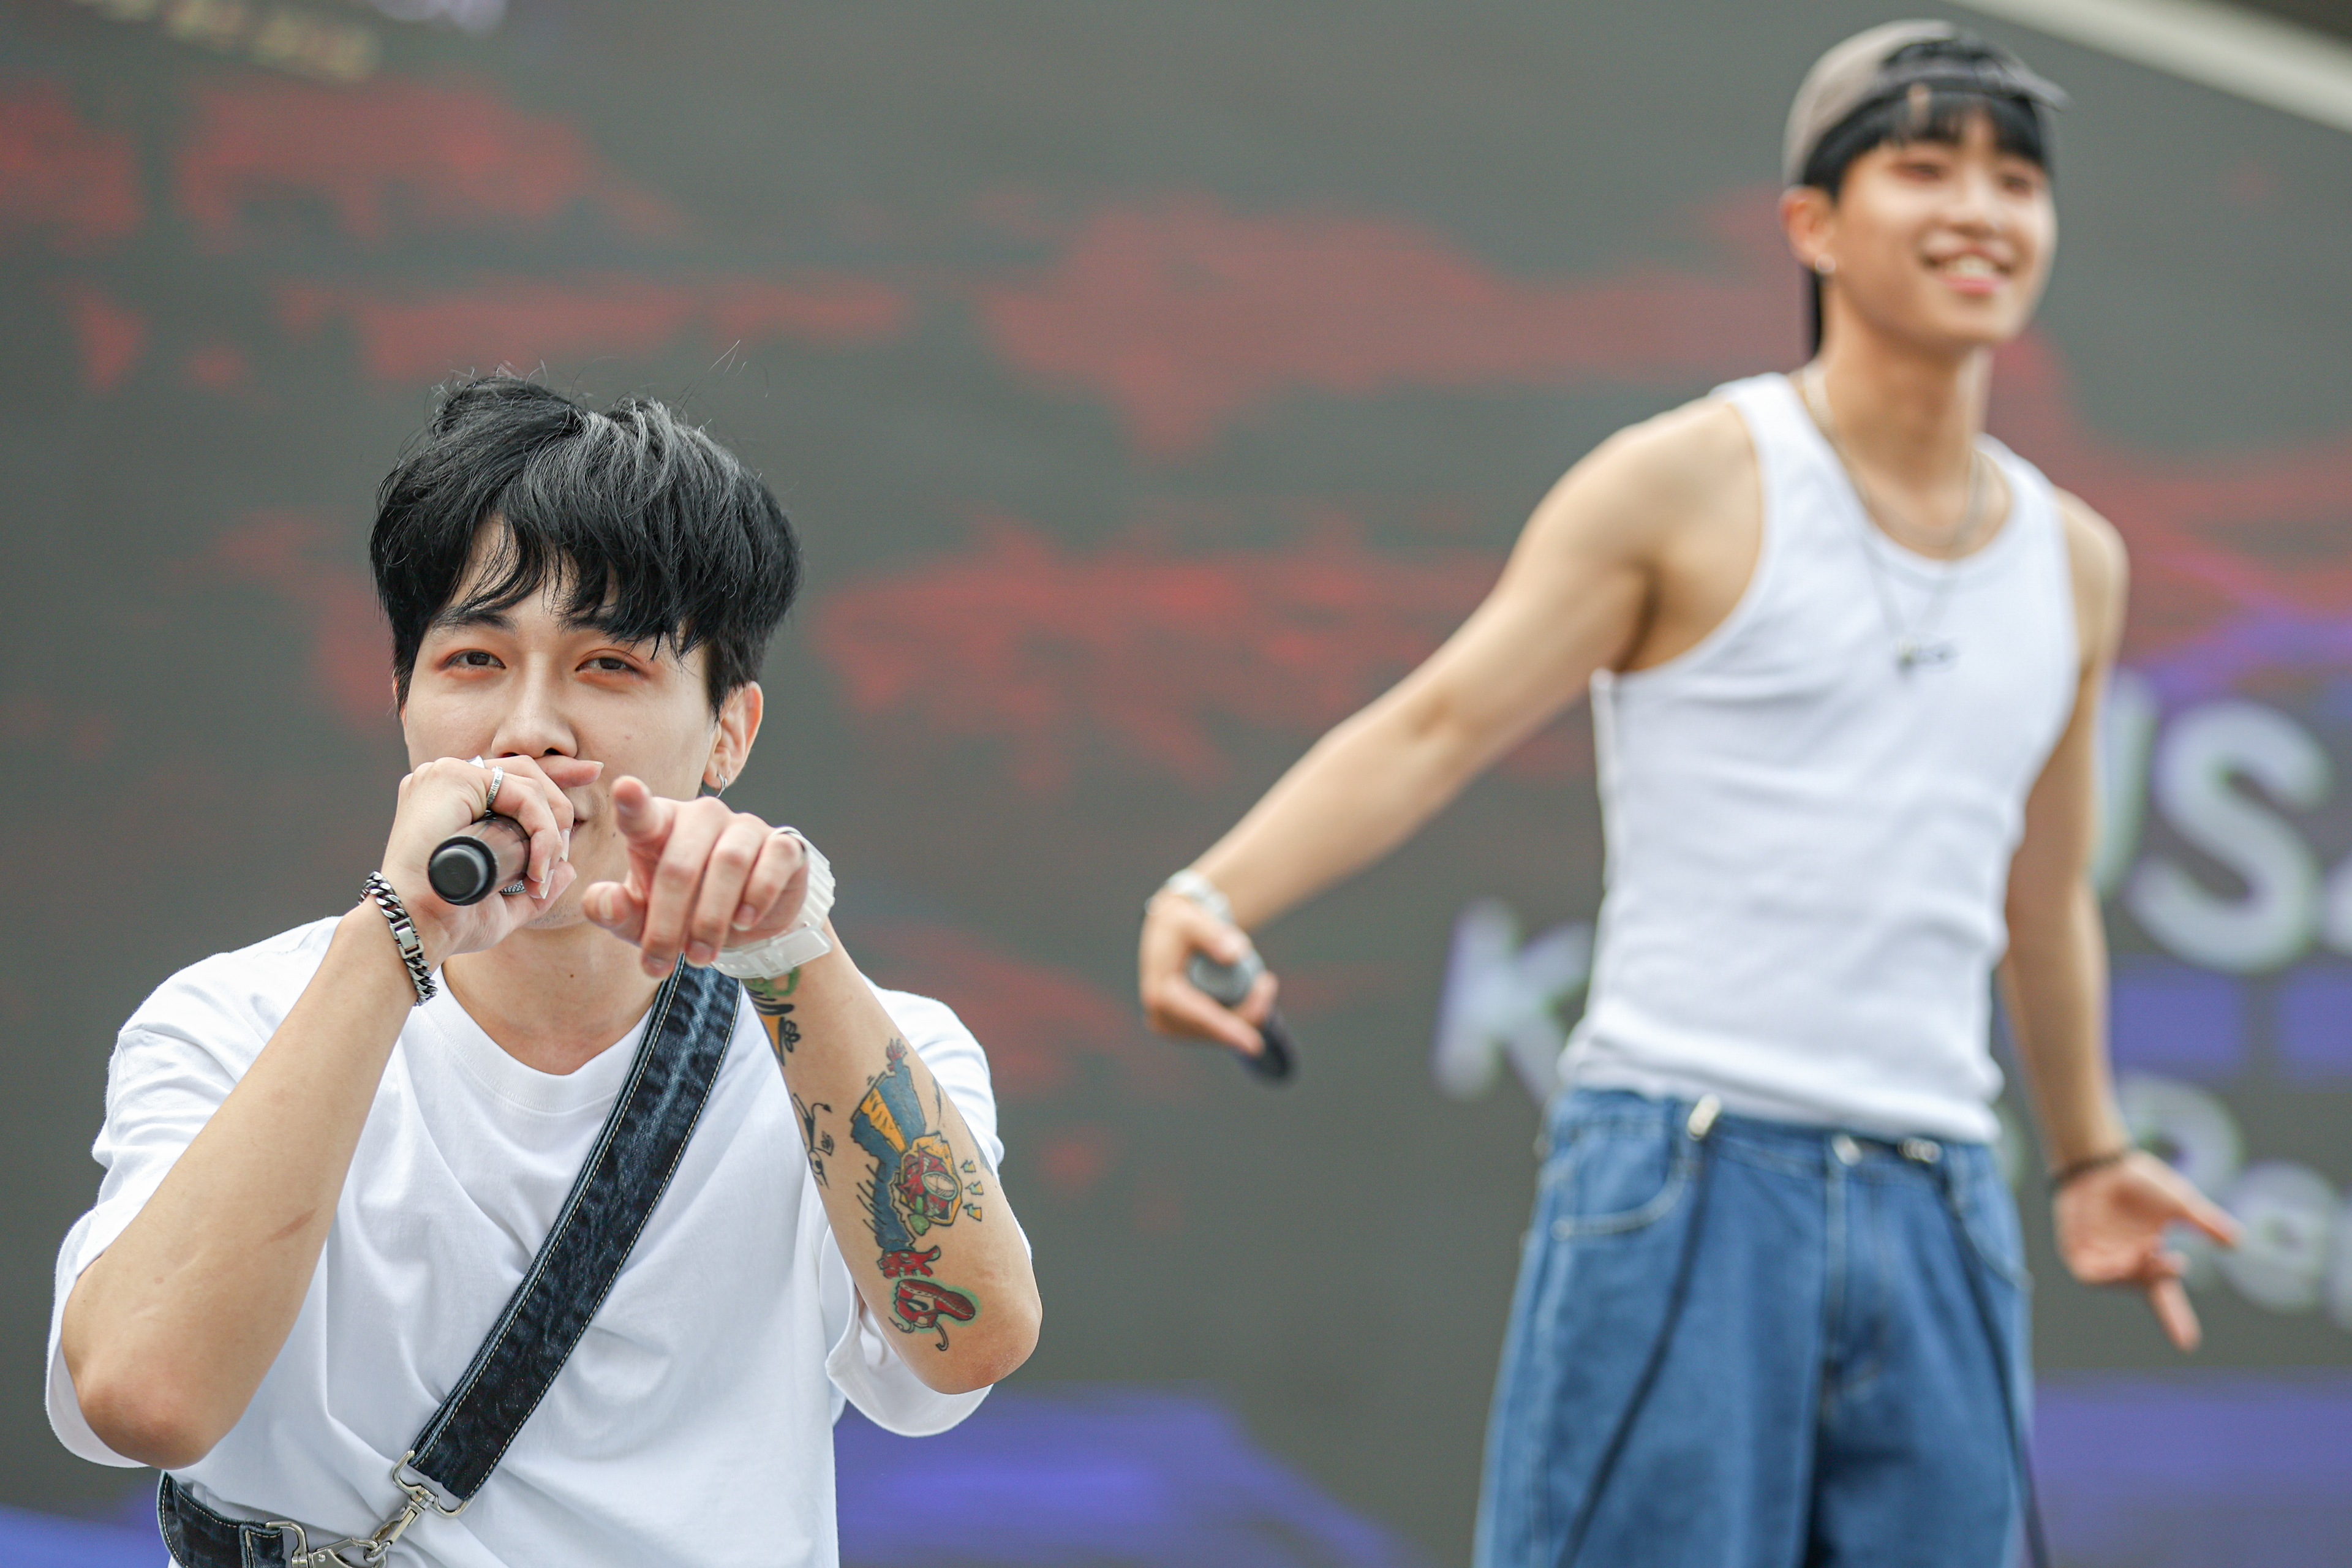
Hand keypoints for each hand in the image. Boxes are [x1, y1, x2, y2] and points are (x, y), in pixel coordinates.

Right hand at [381, 754, 595, 963]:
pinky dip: (540, 828)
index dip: (556, 775)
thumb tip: (567, 868)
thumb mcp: (503, 904)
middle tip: (570, 839)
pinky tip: (537, 864)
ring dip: (550, 828)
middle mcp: (446, 781)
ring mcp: (445, 775)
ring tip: (544, 870)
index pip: (512, 778)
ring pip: (528, 783)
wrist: (418, 926)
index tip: (591, 773)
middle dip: (562, 795)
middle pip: (524, 770)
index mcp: (454, 802)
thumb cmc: (451, 920)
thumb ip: (535, 886)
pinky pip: (521, 794)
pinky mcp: (451, 778)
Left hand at [577, 777, 813, 976]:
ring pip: (729, 863)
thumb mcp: (642, 920)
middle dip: (669, 922)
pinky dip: (759, 896)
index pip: (642, 813)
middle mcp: (702, 816)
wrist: (746, 922)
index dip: (634, 802)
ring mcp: (745, 826)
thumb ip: (614, 911)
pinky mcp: (783, 843)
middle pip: (682, 864)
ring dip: (712, 918)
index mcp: (660, 825)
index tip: (625, 788)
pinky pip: (773, 862)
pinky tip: (744, 921)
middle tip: (663, 965)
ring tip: (701, 955)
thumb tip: (605, 901)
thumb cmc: (682, 910)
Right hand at [1137, 890, 1278, 1057]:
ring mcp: (1170, 1026)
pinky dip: (1237, 1018)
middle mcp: (1160, 1016)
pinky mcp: (1181, 1029)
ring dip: (1246, 1014)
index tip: (1254, 1045)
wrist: (1167, 931)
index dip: (1228, 1030)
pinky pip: (1217, 1031)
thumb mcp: (1191, 918)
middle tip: (1268, 982)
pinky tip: (1250, 996)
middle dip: (1249, 1013)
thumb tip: (1235, 955)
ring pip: (1220, 1034)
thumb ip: (1212, 933)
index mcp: (1161, 993)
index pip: (1199, 1017)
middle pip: (1215, 1029)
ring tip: (1261, 983)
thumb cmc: (1180, 923)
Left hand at [2053, 1151, 2239, 1350]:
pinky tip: (2120, 1258)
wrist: (2103, 1162)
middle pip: (2146, 1288)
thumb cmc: (2141, 1182)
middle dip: (2159, 1278)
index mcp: (2152, 1261)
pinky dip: (2105, 1272)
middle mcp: (2127, 1265)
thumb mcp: (2181, 1204)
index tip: (2188, 1344)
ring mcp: (2101, 1258)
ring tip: (2145, 1249)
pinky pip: (2088, 1275)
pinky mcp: (2076, 1250)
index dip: (2176, 1322)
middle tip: (2170, 1259)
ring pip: (2118, 1282)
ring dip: (2133, 1273)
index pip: (2166, 1298)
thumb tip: (2238, 1242)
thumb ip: (2207, 1224)